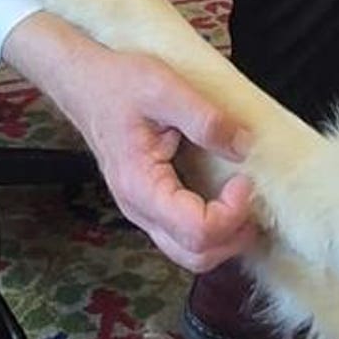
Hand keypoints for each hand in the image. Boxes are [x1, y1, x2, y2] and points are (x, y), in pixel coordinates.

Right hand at [4, 15, 256, 269]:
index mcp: (141, 185)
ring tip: (245, 204)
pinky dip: (212, 229)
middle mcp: (138, 209)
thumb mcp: (165, 87)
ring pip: (188, 253)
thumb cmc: (119, 83)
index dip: (231, 213)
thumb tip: (244, 147)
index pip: (196, 230)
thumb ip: (206, 119)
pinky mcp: (149, 202)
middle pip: (194, 255)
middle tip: (254, 200)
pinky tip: (226, 200)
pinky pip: (182, 235)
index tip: (245, 179)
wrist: (85, 83)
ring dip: (224, 239)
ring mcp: (142, 210)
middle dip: (233, 237)